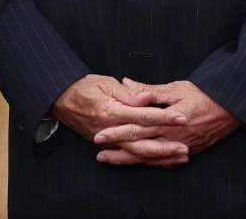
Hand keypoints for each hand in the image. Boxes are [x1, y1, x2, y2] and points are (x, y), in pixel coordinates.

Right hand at [51, 75, 189, 166]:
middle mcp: (111, 129)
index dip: (164, 117)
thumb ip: (128, 93)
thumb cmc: (83, 86)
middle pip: (142, 141)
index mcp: (113, 111)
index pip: (143, 116)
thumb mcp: (105, 83)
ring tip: (178, 158)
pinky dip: (145, 160)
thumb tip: (147, 98)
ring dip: (158, 157)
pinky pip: (128, 156)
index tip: (182, 117)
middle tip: (186, 147)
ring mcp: (108, 139)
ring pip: (136, 153)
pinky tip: (160, 162)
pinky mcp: (106, 144)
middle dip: (165, 145)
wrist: (60, 98)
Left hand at [94, 79, 241, 163]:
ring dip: (131, 160)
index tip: (100, 135)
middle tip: (99, 154)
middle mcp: (172, 138)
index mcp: (167, 121)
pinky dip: (151, 163)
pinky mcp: (189, 150)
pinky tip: (140, 163)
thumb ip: (149, 90)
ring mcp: (181, 146)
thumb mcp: (175, 88)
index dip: (117, 132)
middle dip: (119, 151)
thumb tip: (126, 82)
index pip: (136, 128)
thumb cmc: (203, 94)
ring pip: (151, 157)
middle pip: (141, 148)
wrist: (232, 108)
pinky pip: (166, 160)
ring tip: (113, 160)